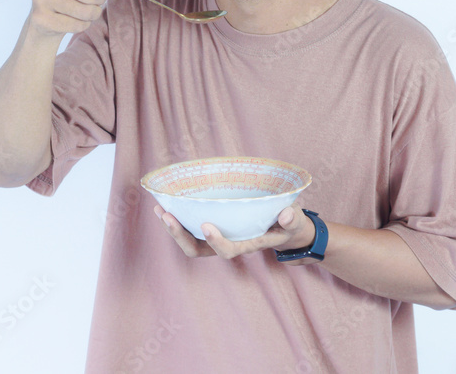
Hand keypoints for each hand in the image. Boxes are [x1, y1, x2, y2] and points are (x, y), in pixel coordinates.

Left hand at [153, 203, 316, 263]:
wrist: (287, 228)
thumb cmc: (290, 223)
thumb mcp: (295, 220)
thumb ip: (292, 219)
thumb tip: (286, 215)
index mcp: (248, 244)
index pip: (229, 250)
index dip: (216, 242)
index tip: (206, 225)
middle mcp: (230, 243)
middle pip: (200, 250)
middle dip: (181, 236)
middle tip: (168, 216)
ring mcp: (220, 237)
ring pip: (191, 242)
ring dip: (173, 228)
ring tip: (160, 210)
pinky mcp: (215, 228)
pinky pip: (192, 229)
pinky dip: (179, 219)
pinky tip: (167, 205)